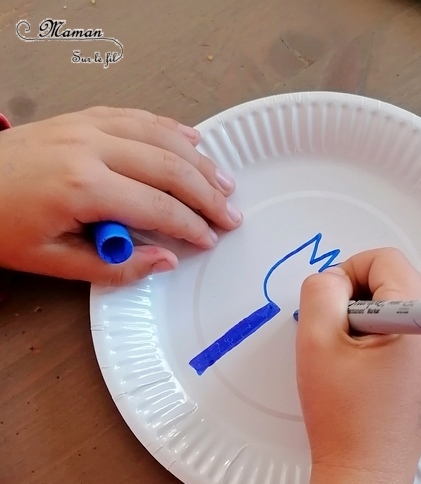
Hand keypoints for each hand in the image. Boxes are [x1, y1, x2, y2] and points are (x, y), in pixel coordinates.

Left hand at [0, 107, 241, 284]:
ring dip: (199, 161)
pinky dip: (170, 127)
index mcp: (83, 186)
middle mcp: (92, 147)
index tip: (211, 239)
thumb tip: (165, 260)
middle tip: (231, 214)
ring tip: (225, 181)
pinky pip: (138, 116)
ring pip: (161, 137)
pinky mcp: (83, 116)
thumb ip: (114, 266)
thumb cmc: (0, 224)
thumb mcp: (52, 261)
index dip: (191, 226)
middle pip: (169, 168)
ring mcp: (88, 125)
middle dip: (208, 194)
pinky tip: (193, 138)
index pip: (158, 206)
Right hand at [296, 248, 420, 483]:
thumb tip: (332, 278)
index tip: (327, 306)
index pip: (384, 259)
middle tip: (334, 328)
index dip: (347, 271)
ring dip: (366, 313)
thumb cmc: (341, 411)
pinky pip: (405, 328)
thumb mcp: (315, 341)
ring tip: (346, 349)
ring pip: (399, 302)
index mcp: (419, 316)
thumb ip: (319, 291)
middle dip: (358, 291)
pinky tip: (361, 364)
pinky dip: (378, 332)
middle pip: (396, 276)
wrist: (365, 473)